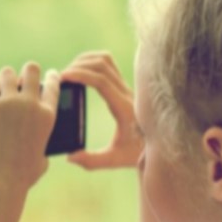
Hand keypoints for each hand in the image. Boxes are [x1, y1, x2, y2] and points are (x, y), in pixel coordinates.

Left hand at [0, 62, 59, 189]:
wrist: (3, 179)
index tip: (50, 73)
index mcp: (49, 115)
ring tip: (3, 85)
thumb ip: (44, 139)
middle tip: (22, 80)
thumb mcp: (44, 154)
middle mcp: (31, 104)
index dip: (53, 76)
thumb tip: (38, 134)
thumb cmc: (26, 173)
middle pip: (31, 70)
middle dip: (28, 72)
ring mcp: (10, 103)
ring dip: (6, 77)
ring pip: (7, 73)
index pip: (54, 85)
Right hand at [61, 52, 142, 168]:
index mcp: (124, 107)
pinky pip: (109, 65)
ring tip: (69, 73)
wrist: (160, 144)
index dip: (80, 75)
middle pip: (102, 65)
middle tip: (61, 77)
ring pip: (106, 60)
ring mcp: (127, 87)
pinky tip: (81, 73)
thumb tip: (70, 157)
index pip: (102, 81)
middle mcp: (127, 93)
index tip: (62, 77)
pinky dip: (93, 63)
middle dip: (79, 66)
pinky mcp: (124, 87)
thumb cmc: (137, 152)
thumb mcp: (115, 160)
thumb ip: (92, 161)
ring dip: (86, 61)